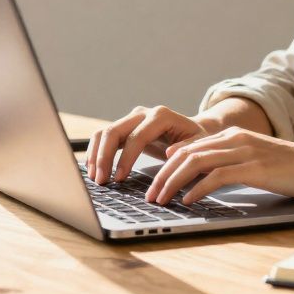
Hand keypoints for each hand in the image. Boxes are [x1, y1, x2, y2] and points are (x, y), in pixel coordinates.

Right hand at [85, 105, 216, 184]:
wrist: (195, 131)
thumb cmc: (198, 140)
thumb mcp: (199, 145)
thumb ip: (187, 148)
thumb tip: (170, 153)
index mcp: (161, 115)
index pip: (136, 137)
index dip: (125, 159)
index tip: (119, 179)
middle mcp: (143, 113)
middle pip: (114, 131)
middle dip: (104, 157)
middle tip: (101, 181)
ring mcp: (132, 118)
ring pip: (105, 133)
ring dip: (96, 155)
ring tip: (96, 178)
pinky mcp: (126, 127)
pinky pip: (104, 137)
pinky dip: (96, 152)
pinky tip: (94, 169)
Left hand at [145, 127, 293, 205]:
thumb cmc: (293, 169)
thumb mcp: (257, 161)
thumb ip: (232, 164)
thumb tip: (204, 180)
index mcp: (234, 135)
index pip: (190, 146)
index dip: (167, 164)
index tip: (154, 181)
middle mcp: (235, 139)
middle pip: (186, 153)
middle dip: (162, 175)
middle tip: (149, 195)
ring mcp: (244, 151)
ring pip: (195, 162)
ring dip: (173, 183)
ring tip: (161, 200)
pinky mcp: (254, 168)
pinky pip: (216, 176)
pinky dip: (197, 189)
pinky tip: (188, 201)